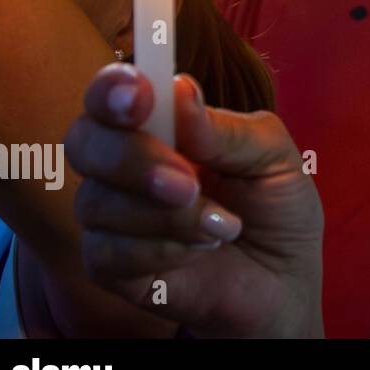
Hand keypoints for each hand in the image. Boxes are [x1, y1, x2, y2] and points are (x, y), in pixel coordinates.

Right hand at [66, 64, 325, 337]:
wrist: (285, 280)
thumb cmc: (277, 208)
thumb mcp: (274, 158)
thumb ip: (228, 129)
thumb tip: (181, 90)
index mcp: (161, 124)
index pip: (111, 94)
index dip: (112, 89)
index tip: (138, 94)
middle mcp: (126, 163)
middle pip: (84, 141)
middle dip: (133, 157)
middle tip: (187, 182)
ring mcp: (114, 215)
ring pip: (96, 201)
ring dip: (168, 215)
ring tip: (226, 226)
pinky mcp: (110, 266)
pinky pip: (107, 252)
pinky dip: (162, 249)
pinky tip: (201, 250)